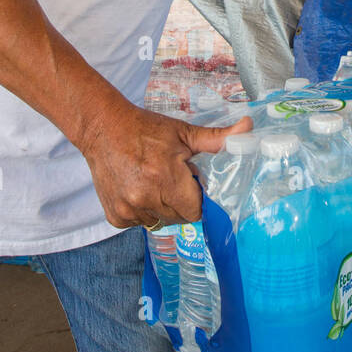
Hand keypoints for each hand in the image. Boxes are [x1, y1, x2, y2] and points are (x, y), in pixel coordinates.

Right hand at [79, 98, 252, 229]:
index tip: (190, 182)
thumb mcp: (183, 132)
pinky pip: (140, 223)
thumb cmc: (145, 129)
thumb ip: (217, 138)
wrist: (102, 128)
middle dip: (180, 201)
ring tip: (152, 181)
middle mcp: (146, 199)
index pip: (196, 211)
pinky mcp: (115, 216)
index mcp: (166, 179)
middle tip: (170, 178)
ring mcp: (128, 210)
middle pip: (179, 218)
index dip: (197, 198)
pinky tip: (136, 188)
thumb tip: (249, 128)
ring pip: (159, 222)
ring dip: (161, 208)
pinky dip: (142, 211)